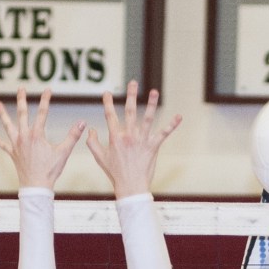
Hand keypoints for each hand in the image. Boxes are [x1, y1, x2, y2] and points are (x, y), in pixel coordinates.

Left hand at [0, 88, 84, 189]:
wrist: (36, 186)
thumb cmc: (50, 170)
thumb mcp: (63, 152)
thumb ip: (73, 136)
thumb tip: (82, 123)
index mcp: (36, 135)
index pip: (42, 113)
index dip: (46, 100)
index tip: (48, 90)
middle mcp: (24, 136)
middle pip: (21, 114)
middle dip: (21, 100)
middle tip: (21, 88)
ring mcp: (16, 144)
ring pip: (7, 126)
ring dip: (2, 115)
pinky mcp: (13, 154)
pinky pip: (4, 146)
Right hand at [86, 80, 180, 198]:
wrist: (130, 186)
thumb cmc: (115, 173)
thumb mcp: (100, 158)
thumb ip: (92, 142)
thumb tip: (89, 129)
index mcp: (115, 137)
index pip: (110, 116)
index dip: (108, 103)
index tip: (107, 93)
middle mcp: (129, 136)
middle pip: (130, 111)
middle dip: (131, 95)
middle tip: (133, 82)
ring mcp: (142, 141)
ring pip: (147, 118)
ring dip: (151, 104)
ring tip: (155, 91)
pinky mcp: (153, 147)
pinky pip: (163, 134)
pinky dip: (171, 125)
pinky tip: (178, 117)